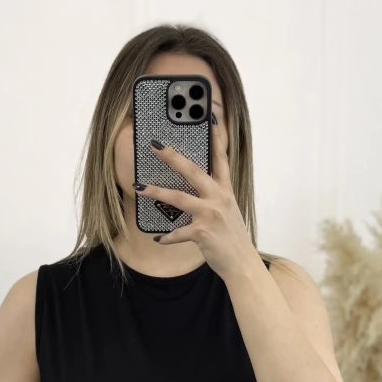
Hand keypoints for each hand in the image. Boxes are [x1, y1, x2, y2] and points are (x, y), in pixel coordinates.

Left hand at [135, 116, 256, 278]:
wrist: (242, 263)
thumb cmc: (232, 237)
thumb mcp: (227, 210)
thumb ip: (213, 196)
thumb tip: (194, 186)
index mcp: (225, 190)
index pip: (221, 158)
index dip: (215, 137)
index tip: (209, 117)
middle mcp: (219, 198)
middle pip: (193, 171)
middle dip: (173, 157)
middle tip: (155, 145)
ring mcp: (211, 215)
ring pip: (179, 198)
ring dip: (156, 192)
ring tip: (139, 186)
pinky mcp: (202, 233)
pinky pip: (178, 232)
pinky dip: (167, 236)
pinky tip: (158, 238)